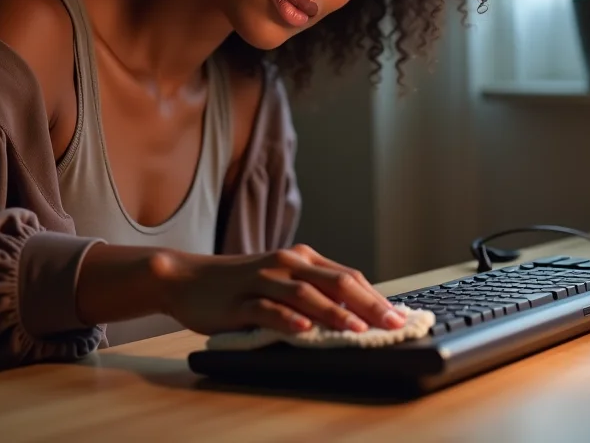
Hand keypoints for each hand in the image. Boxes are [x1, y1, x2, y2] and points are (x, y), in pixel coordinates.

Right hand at [154, 243, 406, 334]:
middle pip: (334, 282)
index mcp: (300, 259)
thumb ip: (313, 293)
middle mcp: (286, 264)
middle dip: (367, 304)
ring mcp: (262, 280)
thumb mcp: (280, 283)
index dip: (376, 297)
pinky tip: (303, 330)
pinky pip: (266, 309)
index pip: (347, 276)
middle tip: (393, 324)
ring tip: (358, 330)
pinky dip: (287, 319)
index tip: (401, 317)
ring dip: (333, 313)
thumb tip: (357, 315)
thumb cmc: (239, 285)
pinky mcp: (239, 300)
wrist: (188, 278)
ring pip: (304, 294)